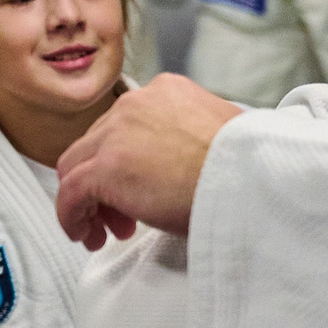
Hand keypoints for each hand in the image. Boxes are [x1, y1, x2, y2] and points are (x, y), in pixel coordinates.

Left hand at [55, 73, 243, 247]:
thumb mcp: (221, 135)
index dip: (124, 159)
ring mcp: (116, 134)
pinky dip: (71, 217)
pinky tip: (85, 236)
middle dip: (103, 184)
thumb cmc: (250, 167)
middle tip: (121, 217)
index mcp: (166, 91)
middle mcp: (135, 104)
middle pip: (95, 144)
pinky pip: (71, 194)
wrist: (256, 180)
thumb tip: (184, 162)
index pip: (124, 125)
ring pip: (76, 167)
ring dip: (86, 202)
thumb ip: (193, 137)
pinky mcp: (106, 169)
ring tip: (102, 231)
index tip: (136, 188)